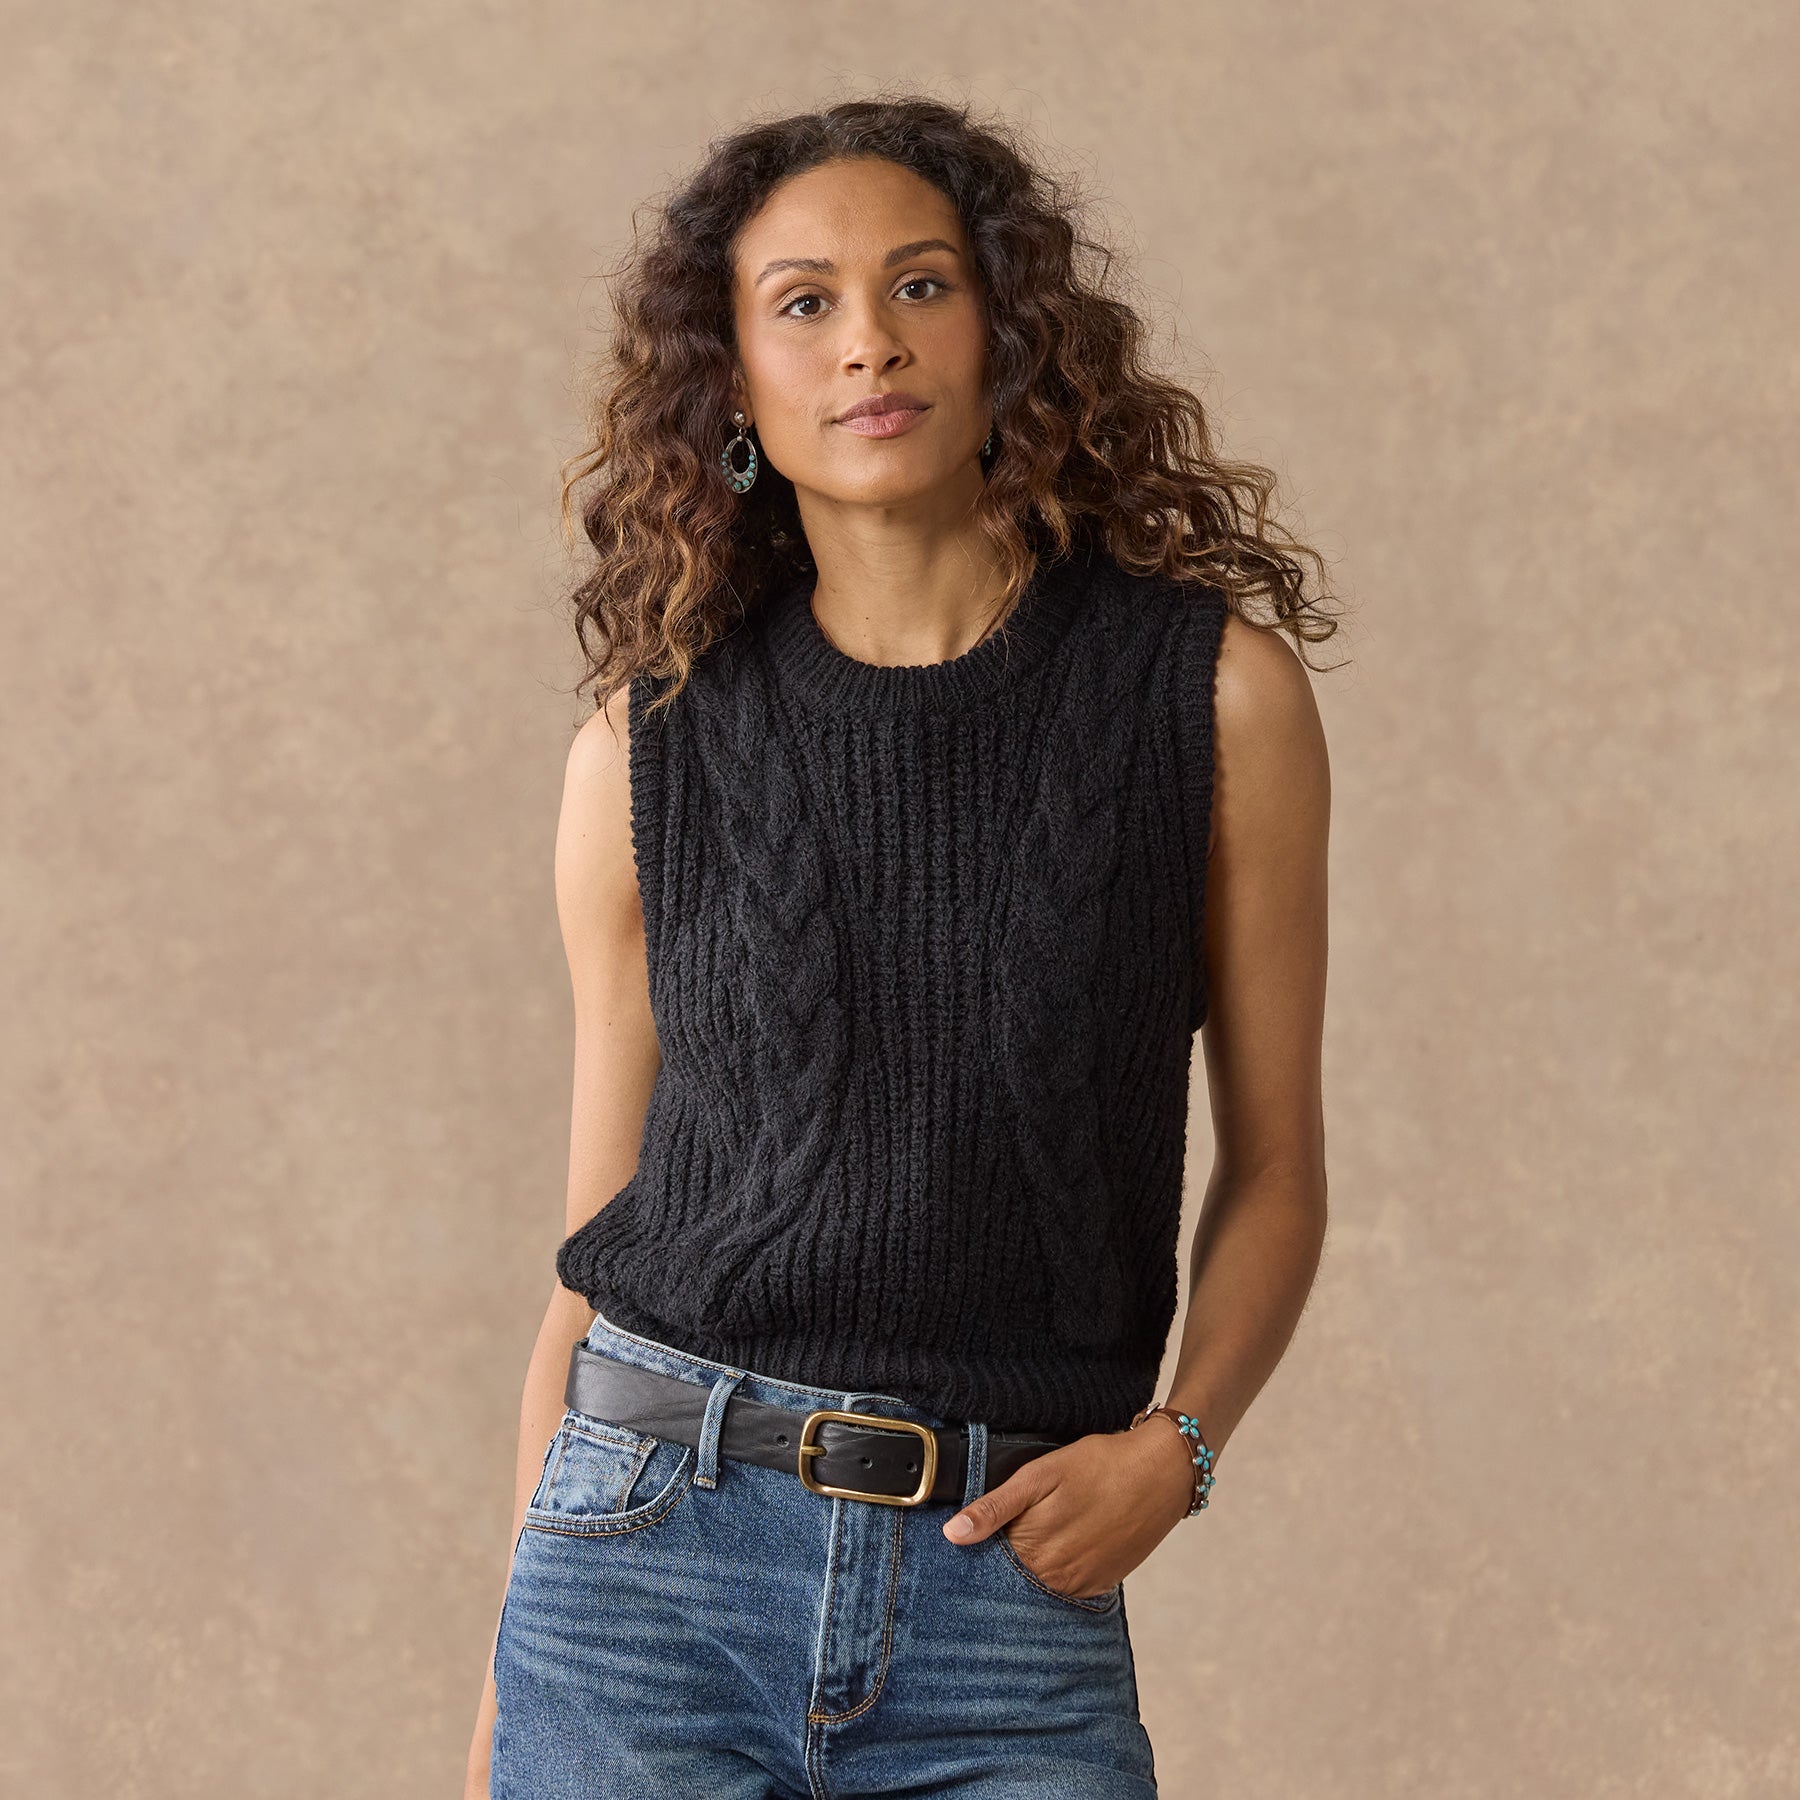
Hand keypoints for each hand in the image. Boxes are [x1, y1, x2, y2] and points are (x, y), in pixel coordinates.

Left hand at [941, 1417, 1194, 1597]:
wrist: (1163, 1472)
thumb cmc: (1101, 1464)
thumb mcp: (1040, 1475)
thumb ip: (995, 1507)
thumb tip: (953, 1535)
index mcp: (1034, 1550)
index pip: (990, 1558)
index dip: (985, 1539)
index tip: (986, 1524)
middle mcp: (1056, 1578)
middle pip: (1015, 1571)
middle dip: (1009, 1551)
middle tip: (1026, 1517)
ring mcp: (1082, 1584)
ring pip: (1041, 1578)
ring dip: (1037, 1560)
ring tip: (1051, 1524)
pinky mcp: (1103, 1583)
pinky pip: (1069, 1583)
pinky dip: (1063, 1566)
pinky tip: (1071, 1537)